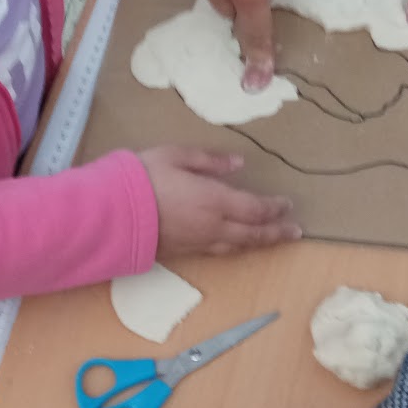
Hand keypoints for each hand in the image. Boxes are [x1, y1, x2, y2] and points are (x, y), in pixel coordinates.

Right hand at [139, 146, 301, 259]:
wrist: (112, 214)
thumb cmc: (142, 178)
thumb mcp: (176, 155)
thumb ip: (209, 161)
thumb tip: (238, 164)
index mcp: (215, 199)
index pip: (256, 208)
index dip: (275, 208)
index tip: (289, 205)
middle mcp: (213, 226)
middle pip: (253, 234)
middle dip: (276, 232)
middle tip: (295, 232)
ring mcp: (198, 243)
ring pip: (237, 247)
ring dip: (258, 243)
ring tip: (271, 240)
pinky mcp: (183, 252)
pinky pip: (218, 252)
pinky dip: (235, 248)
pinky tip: (235, 245)